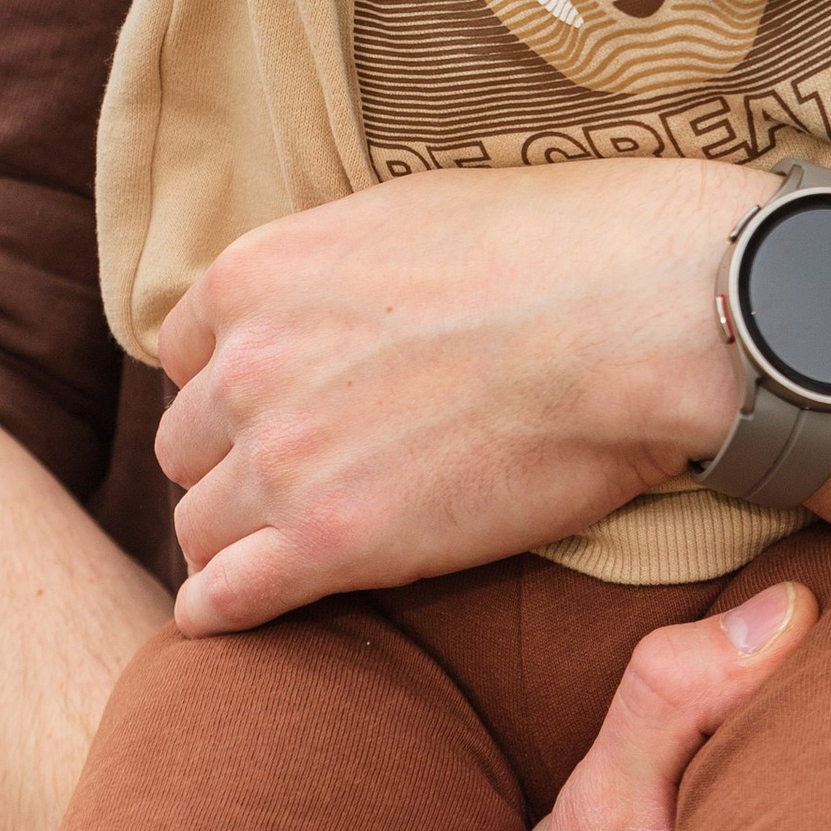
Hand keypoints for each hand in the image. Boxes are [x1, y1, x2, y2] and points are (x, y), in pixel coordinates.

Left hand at [156, 163, 745, 633]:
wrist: (642, 314)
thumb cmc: (558, 247)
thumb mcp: (407, 215)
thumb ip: (332, 270)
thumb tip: (330, 300)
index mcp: (256, 272)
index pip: (188, 352)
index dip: (238, 386)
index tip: (287, 408)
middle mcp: (246, 363)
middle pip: (188, 442)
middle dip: (237, 463)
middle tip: (309, 482)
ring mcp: (281, 457)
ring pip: (200, 526)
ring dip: (243, 540)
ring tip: (302, 551)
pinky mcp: (330, 544)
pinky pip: (224, 603)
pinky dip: (229, 614)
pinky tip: (257, 615)